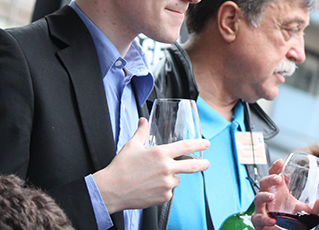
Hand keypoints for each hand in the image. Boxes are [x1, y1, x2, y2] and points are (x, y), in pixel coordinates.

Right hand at [93, 117, 209, 212]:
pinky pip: (169, 191)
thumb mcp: (132, 145)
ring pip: (177, 179)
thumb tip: (143, 121)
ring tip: (155, 177)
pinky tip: (151, 186)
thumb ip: (142, 132)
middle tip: (207, 163)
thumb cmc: (121, 167)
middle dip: (203, 164)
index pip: (186, 146)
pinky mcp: (163, 197)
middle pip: (192, 166)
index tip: (206, 144)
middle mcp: (166, 169)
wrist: (111, 190)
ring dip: (172, 177)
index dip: (199, 144)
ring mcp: (166, 184)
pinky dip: (164, 188)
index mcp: (160, 154)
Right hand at [251, 159, 318, 229]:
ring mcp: (263, 208)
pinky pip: (258, 218)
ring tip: (271, 197)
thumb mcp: (305, 210)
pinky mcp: (259, 221)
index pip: (274, 174)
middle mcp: (269, 197)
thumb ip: (318, 204)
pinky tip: (272, 220)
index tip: (281, 162)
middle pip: (264, 182)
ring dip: (263, 196)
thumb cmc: (290, 218)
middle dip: (269, 179)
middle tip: (278, 178)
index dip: (275, 167)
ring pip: (257, 198)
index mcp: (278, 191)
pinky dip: (264, 219)